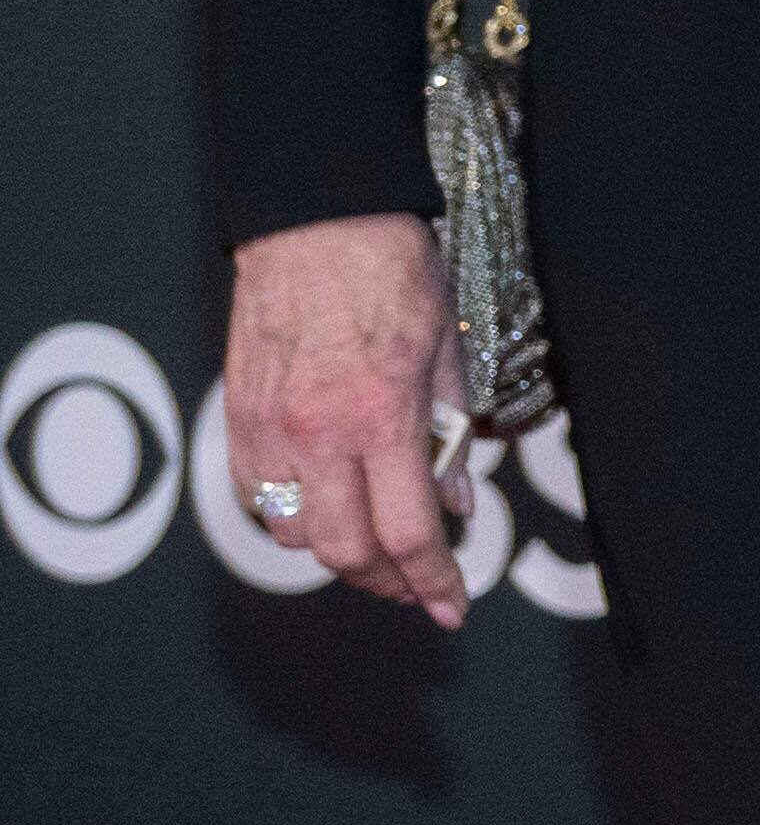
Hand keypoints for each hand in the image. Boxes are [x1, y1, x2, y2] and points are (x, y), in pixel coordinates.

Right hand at [222, 214, 468, 629]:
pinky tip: (325, 505)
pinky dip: (292, 516)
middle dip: (387, 583)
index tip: (453, 605)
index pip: (409, 533)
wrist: (317, 220)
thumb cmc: (392, 273)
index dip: (436, 582)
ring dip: (337, 551)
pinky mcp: (238, 416)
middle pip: (344, 552)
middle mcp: (318, 433)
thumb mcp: (449, 354)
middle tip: (417, 585)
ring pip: (293, 533)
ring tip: (376, 545)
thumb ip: (451, 437)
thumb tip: (456, 502)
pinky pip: (258, 496)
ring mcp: (269, 428)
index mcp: (381, 419)